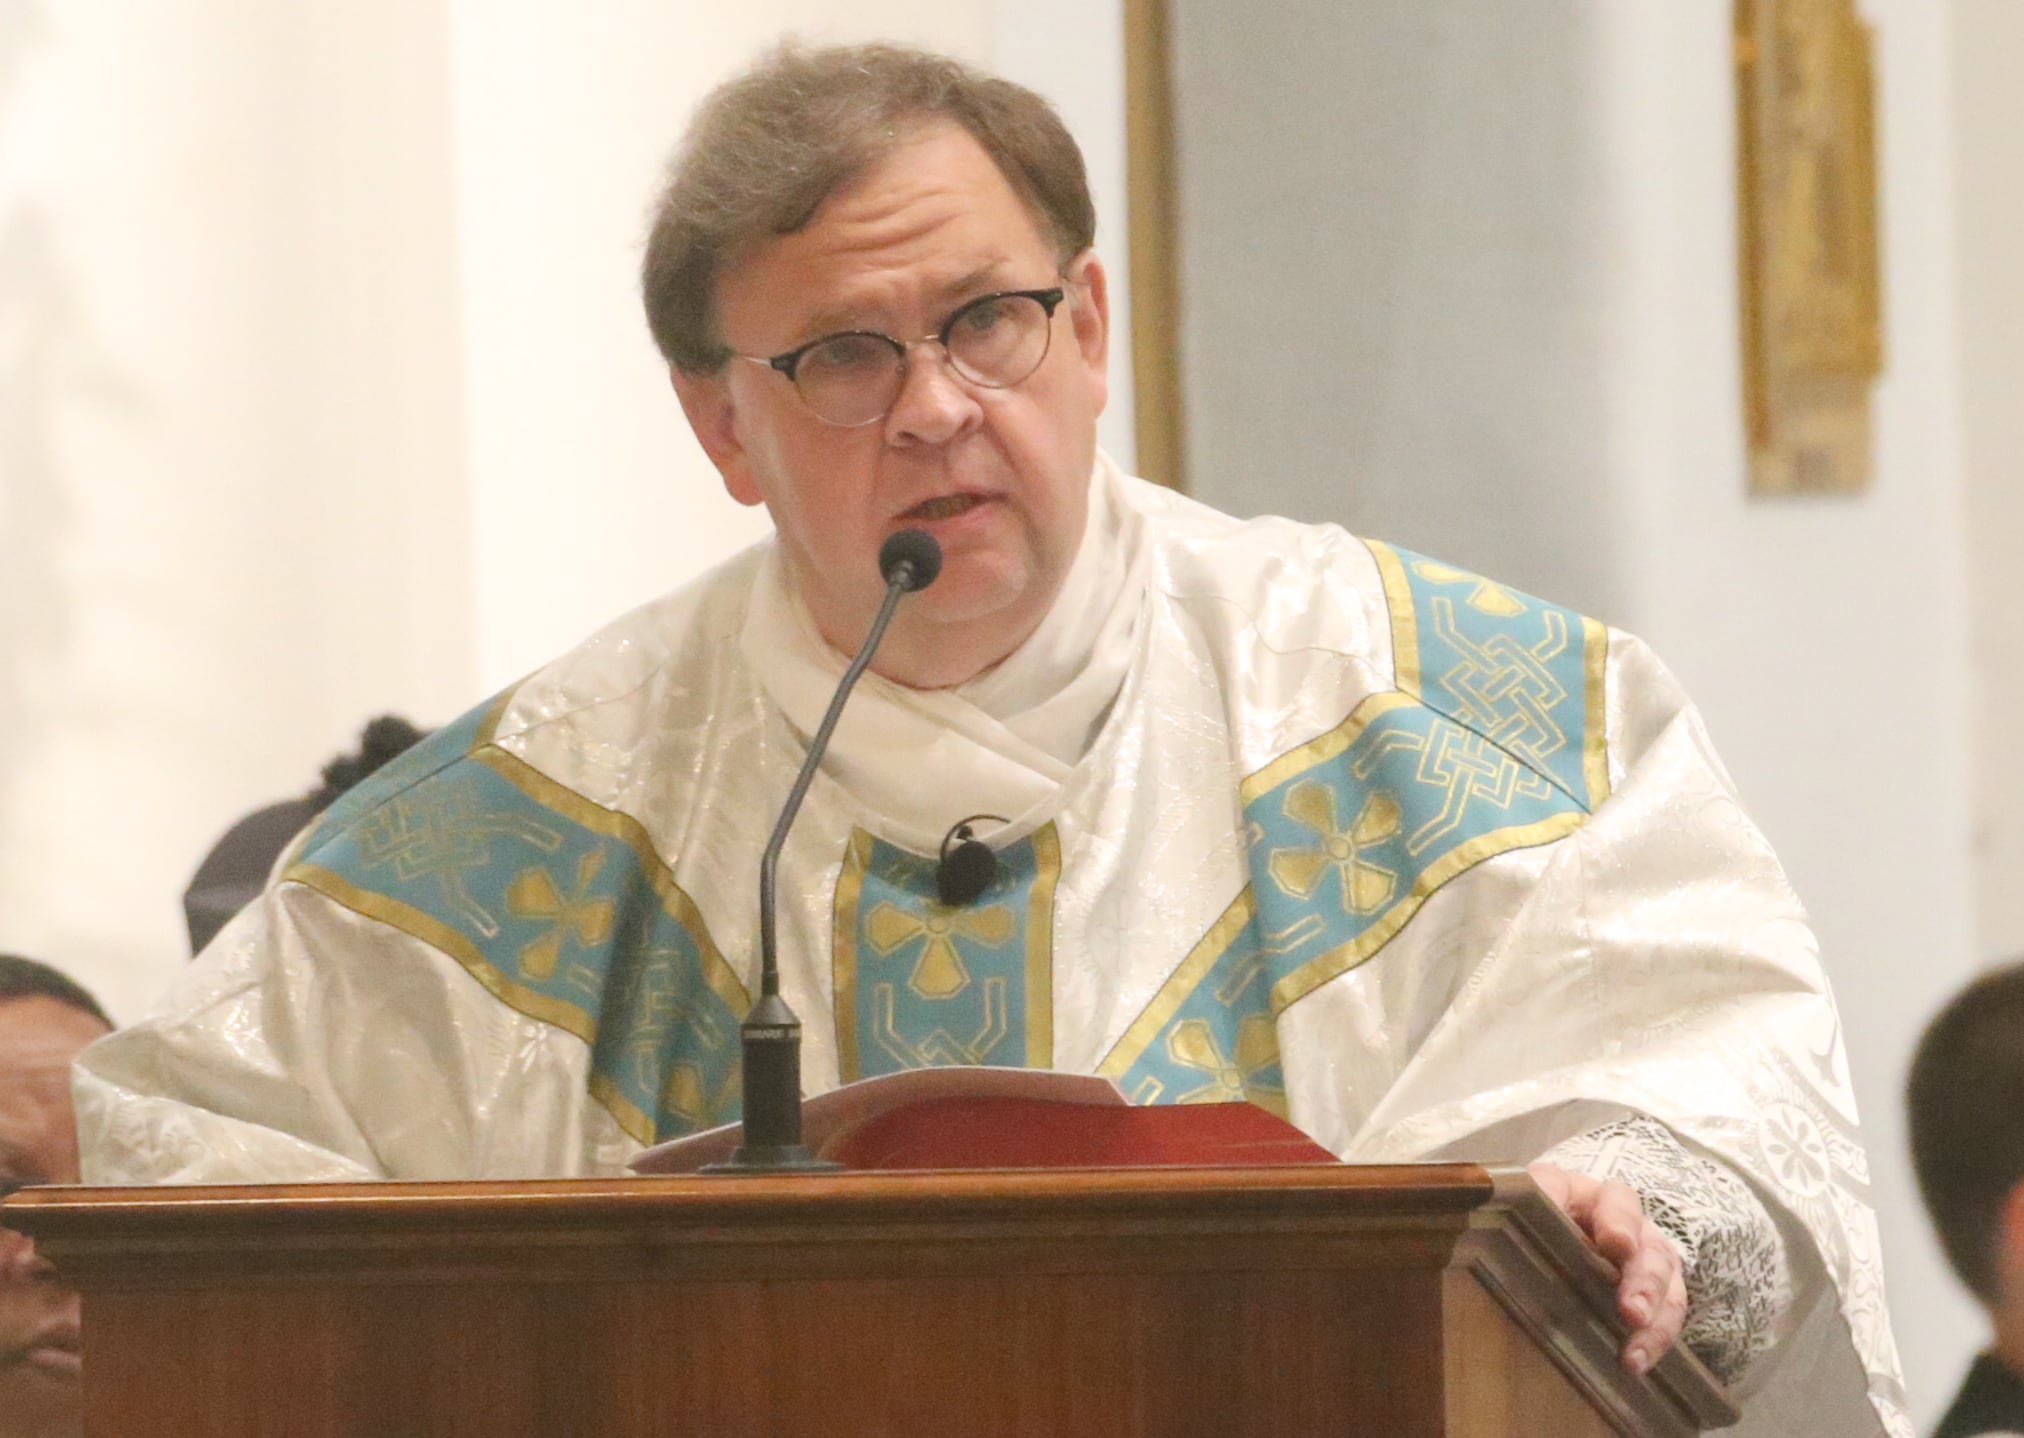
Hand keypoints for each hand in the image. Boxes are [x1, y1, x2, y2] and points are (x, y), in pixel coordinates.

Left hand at [1528, 1160, 1686, 1375]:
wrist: (1526, 1242)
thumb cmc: (1524, 1220)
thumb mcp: (1519, 1206)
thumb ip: (1520, 1205)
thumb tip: (1506, 1206)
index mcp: (1590, 1196)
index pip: (1615, 1199)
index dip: (1618, 1221)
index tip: (1616, 1245)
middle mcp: (1627, 1223)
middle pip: (1650, 1247)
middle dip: (1643, 1282)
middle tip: (1631, 1311)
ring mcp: (1644, 1256)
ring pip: (1666, 1284)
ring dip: (1655, 1319)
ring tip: (1634, 1352)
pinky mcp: (1652, 1290)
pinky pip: (1666, 1315)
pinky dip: (1654, 1340)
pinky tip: (1635, 1363)